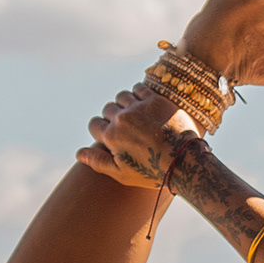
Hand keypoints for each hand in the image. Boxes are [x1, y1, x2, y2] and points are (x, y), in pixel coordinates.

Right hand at [78, 84, 201, 188]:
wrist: (185, 161)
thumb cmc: (153, 172)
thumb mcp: (122, 174)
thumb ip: (98, 162)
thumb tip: (78, 153)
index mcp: (111, 136)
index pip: (94, 124)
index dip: (100, 130)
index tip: (111, 135)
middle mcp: (122, 118)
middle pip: (108, 109)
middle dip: (112, 117)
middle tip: (125, 127)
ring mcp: (139, 107)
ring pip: (122, 97)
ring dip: (125, 104)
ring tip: (134, 114)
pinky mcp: (156, 100)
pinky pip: (139, 88)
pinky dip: (138, 94)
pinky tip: (144, 104)